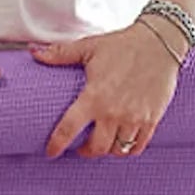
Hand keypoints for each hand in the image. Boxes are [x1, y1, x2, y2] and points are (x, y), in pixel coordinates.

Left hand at [32, 24, 182, 158]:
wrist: (160, 42)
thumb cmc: (123, 45)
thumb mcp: (89, 47)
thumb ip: (60, 54)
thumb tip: (34, 52)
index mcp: (95, 96)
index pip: (69, 129)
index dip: (57, 145)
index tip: (51, 152)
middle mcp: (114, 112)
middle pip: (96, 148)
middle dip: (85, 151)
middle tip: (80, 147)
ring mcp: (134, 118)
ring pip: (117, 150)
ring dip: (106, 150)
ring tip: (102, 144)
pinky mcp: (151, 120)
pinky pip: (137, 147)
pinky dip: (127, 150)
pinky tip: (121, 143)